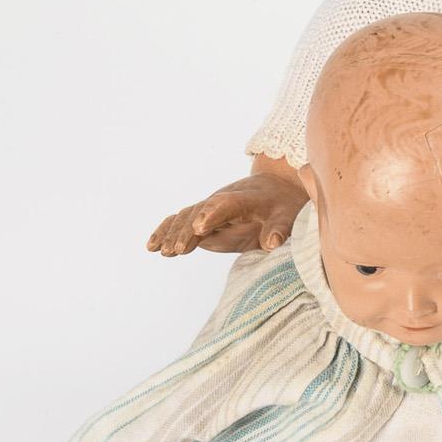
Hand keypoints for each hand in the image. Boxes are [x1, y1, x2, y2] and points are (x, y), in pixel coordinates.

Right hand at [148, 171, 307, 255]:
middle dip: (188, 230)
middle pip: (200, 213)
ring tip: (163, 251)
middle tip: (177, 249)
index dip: (213, 215)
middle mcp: (222, 201)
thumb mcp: (288, 215)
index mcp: (245, 198)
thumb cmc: (283, 204)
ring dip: (173, 233)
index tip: (201, 228)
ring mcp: (209, 209)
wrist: (275, 190)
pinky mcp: (203, 220)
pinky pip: (181, 223)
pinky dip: (165, 231)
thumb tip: (271, 243)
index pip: (226, 204)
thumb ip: (279, 228)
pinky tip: (152, 246)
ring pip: (186, 217)